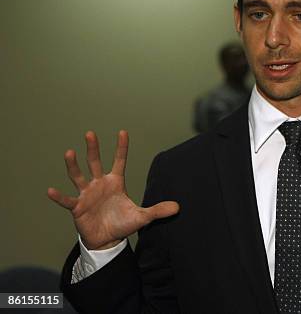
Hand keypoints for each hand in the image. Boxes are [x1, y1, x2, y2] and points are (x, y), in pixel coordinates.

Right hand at [48, 131, 178, 249]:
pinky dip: (59, 197)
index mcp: (116, 183)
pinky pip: (67, 201)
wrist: (107, 240)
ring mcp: (87, 194)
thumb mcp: (142, 217)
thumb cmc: (122, 224)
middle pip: (95, 162)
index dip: (121, 148)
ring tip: (69, 152)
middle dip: (93, 148)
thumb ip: (158, 210)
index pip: (119, 161)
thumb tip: (178, 207)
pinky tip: (50, 190)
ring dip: (74, 165)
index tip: (123, 132)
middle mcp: (100, 184)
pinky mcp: (78, 208)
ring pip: (79, 176)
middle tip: (91, 133)